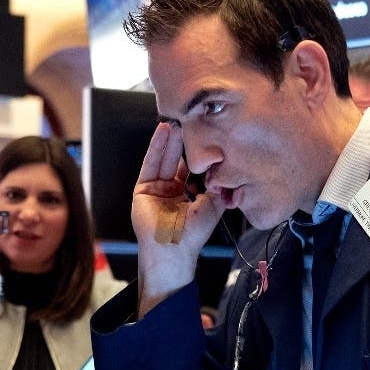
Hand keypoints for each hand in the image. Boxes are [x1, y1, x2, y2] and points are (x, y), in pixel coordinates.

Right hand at [133, 122, 223, 314]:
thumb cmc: (193, 233)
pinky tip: (163, 131)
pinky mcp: (143, 188)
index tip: (204, 137)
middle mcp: (170, 191)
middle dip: (183, 143)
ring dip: (170, 141)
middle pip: (176, 161)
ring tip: (177, 122)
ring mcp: (155, 189)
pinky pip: (150, 163)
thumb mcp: (213, 206)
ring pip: (164, 159)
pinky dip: (156, 146)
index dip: (196, 155)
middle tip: (190, 122)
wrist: (174, 248)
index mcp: (186, 196)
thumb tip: (227, 170)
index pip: (190, 170)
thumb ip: (219, 187)